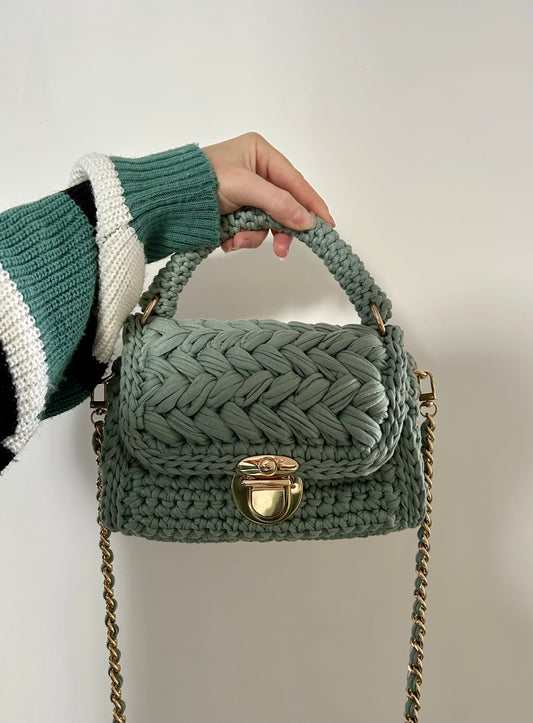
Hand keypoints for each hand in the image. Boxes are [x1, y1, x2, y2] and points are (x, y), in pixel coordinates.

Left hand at [202, 132, 334, 257]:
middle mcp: (255, 171)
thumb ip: (278, 203)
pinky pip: (249, 229)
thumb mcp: (245, 187)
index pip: (295, 182)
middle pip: (283, 206)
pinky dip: (240, 238)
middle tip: (282, 250)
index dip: (312, 204)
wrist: (165, 200)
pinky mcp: (233, 211)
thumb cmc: (201, 181)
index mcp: (261, 153)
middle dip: (277, 228)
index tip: (327, 224)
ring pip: (266, 222)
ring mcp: (244, 193)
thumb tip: (308, 221)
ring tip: (236, 240)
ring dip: (254, 236)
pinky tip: (227, 239)